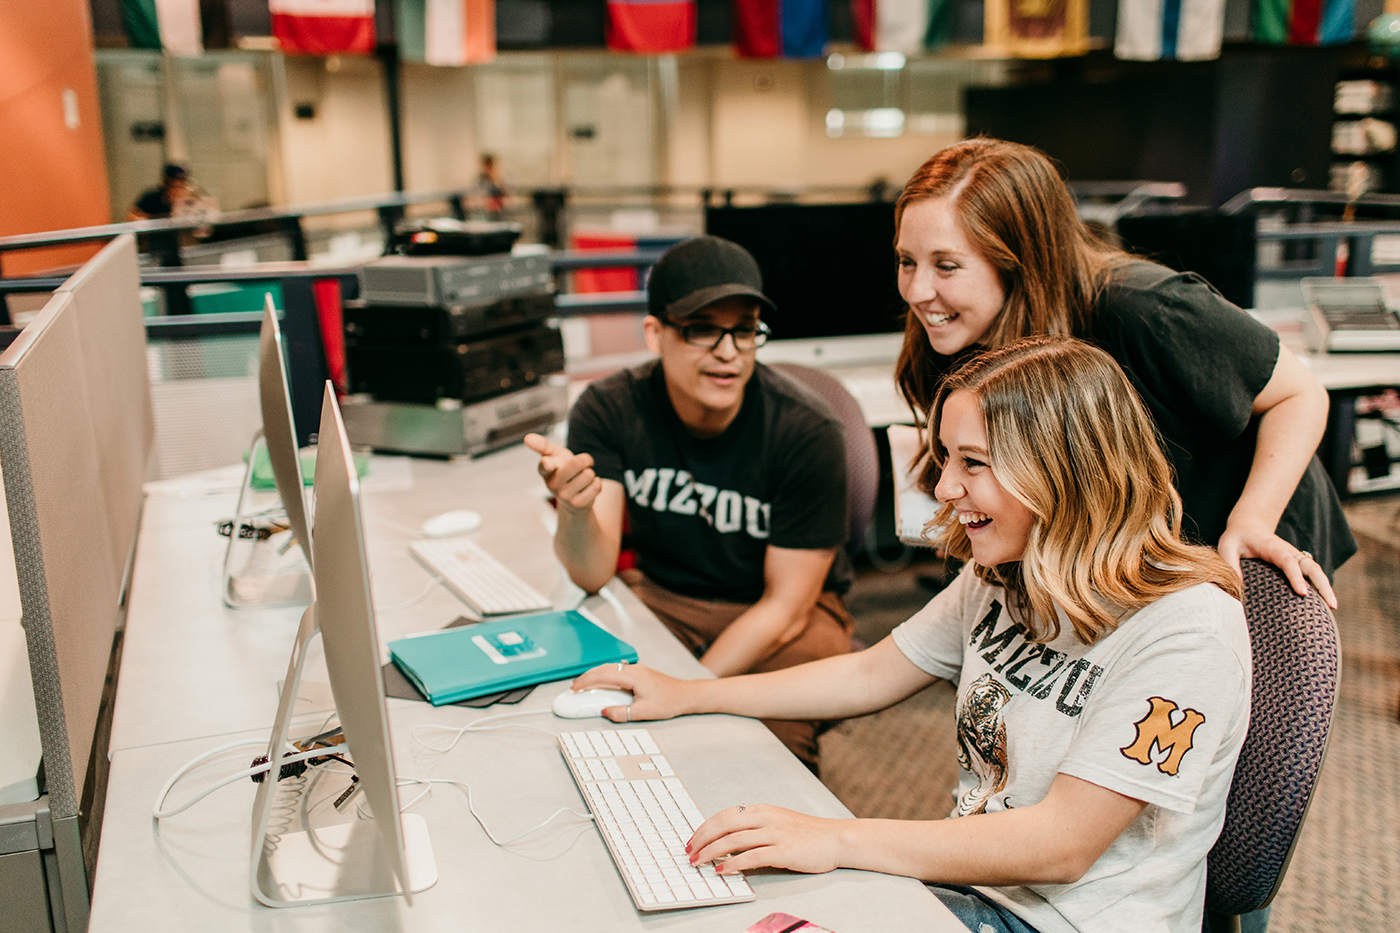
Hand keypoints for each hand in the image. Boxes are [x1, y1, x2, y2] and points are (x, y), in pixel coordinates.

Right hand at [522, 433, 602, 513]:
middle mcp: (552, 484)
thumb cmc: (563, 469)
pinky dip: (596, 484)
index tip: (547, 463)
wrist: (574, 494)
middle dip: (586, 459)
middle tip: (584, 463)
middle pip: (576, 464)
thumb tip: (527, 437)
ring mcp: (564, 496)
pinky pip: (596, 486)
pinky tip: (588, 488)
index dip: (547, 464)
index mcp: (545, 470)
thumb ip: (542, 445)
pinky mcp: (577, 504)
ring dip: (591, 473)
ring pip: (589, 474)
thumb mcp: (554, 454)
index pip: (545, 466)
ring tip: (583, 478)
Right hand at [570, 662, 696, 722]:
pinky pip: (616, 672)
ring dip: (595, 677)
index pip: (602, 676)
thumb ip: (621, 713)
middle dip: (586, 678)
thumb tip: (605, 712)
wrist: (686, 695)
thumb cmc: (669, 701)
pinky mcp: (639, 674)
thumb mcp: (643, 712)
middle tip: (573, 689)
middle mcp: (633, 669)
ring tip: (583, 688)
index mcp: (632, 676)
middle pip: (602, 669)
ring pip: (609, 669)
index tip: (574, 690)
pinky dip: (604, 678)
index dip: (585, 682)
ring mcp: (636, 670)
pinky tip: (601, 686)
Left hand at [685, 804, 842, 875]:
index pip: (725, 814)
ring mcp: (775, 833)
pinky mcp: (784, 850)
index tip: (693, 839)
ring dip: (712, 851)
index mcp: (763, 809)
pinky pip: (752, 856)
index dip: (705, 827)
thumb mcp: (779, 823)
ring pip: (734, 839)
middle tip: (689, 852)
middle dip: (702, 838)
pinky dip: (733, 863)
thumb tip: (729, 842)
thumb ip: (756, 828)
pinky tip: (722, 869)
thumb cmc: (808, 834)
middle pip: (724, 824)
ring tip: (699, 862)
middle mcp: (766, 818)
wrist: (836, 839)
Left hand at [1218, 520, 1336, 608]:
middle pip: (1310, 566)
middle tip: (1331, 605)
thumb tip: (1237, 587)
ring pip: (1315, 570)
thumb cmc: (1236, 538)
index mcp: (1272, 547)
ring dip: (1326, 587)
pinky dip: (1320, 586)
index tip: (1303, 593)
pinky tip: (1325, 603)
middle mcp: (1288, 552)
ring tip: (1334, 607)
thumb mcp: (1226, 547)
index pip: (1287, 562)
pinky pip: (1312, 574)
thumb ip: (1230, 563)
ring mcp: (1295, 557)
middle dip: (1322, 584)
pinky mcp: (1297, 563)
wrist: (1249, 526)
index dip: (1296, 577)